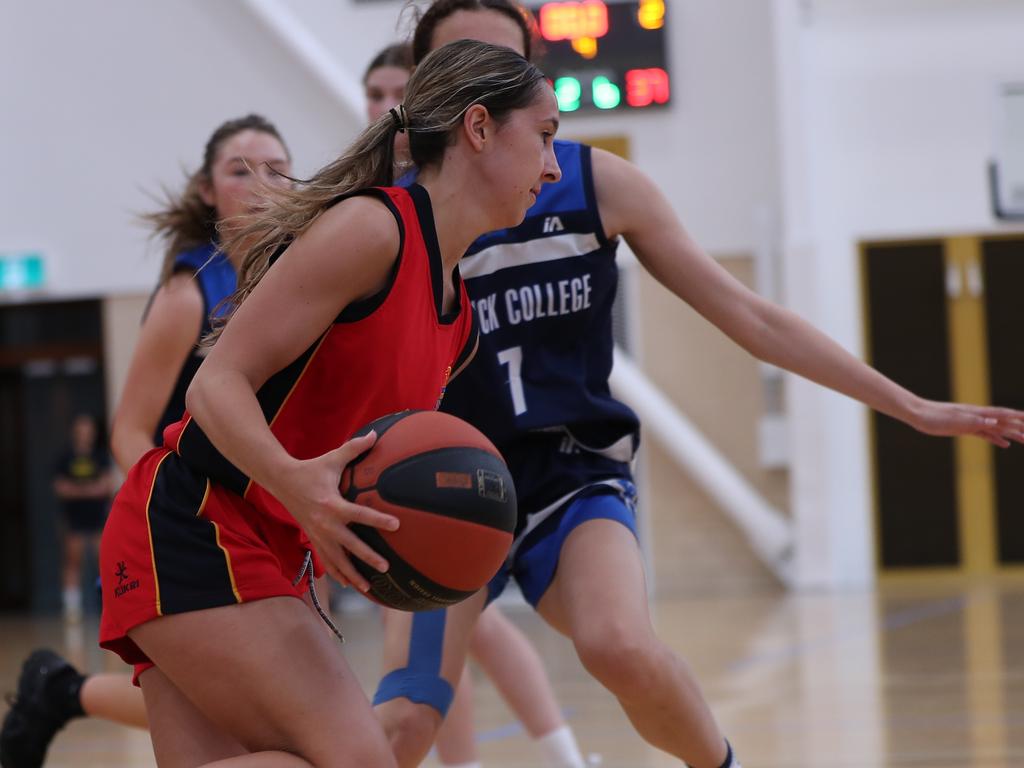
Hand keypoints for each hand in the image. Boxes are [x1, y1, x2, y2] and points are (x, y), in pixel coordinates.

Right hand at [275, 431, 398, 591]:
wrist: (281, 481)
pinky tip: (350, 585)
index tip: (397, 524)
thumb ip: (354, 448)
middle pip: (349, 544)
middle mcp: (324, 523)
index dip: (378, 519)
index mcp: (331, 504)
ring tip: (370, 588)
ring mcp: (317, 534)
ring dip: (352, 574)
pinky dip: (338, 574)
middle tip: (385, 566)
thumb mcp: (332, 458)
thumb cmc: (311, 469)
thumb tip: (376, 433)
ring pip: (337, 559)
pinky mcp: (312, 539)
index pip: (359, 514)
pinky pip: (326, 560)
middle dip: (367, 557)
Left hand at [908, 399, 1023, 447]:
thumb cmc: (934, 417)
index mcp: (977, 413)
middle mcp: (978, 417)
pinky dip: (997, 438)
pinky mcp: (965, 429)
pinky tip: (1005, 444)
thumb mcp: (954, 421)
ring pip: (997, 429)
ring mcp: (972, 422)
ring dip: (1013, 434)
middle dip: (1020, 427)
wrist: (918, 414)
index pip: (1003, 415)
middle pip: (1004, 422)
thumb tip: (994, 422)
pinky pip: (986, 435)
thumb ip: (974, 421)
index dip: (1018, 418)